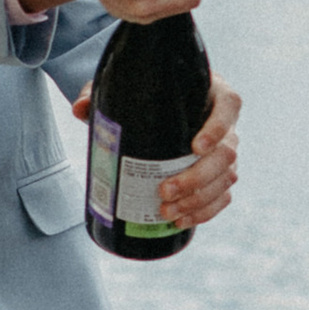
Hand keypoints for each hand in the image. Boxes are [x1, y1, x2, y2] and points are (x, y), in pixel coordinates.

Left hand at [69, 72, 241, 232]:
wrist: (153, 113)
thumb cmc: (142, 97)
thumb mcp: (120, 90)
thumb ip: (99, 93)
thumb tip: (80, 109)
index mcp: (211, 93)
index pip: (228, 105)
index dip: (218, 128)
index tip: (195, 147)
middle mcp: (224, 124)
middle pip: (227, 152)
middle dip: (196, 178)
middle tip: (164, 191)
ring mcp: (224, 152)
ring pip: (226, 178)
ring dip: (198, 200)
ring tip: (167, 211)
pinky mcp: (220, 176)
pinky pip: (222, 197)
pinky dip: (203, 212)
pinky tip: (180, 220)